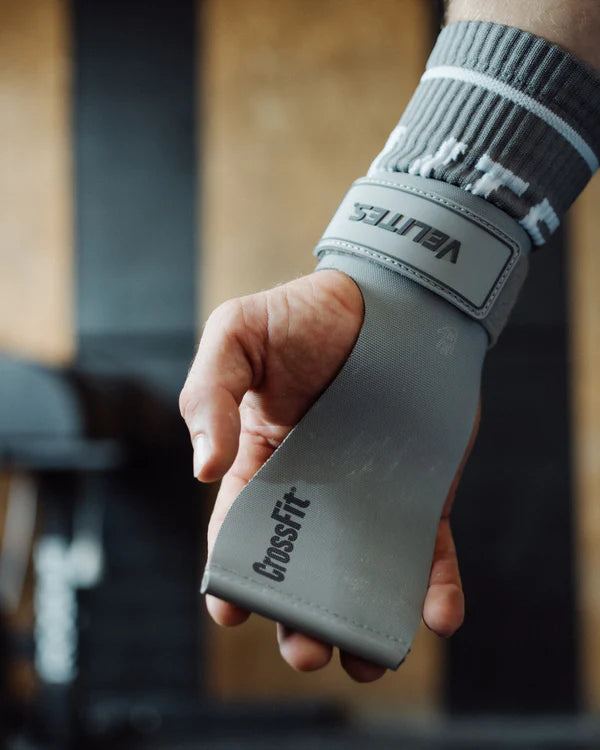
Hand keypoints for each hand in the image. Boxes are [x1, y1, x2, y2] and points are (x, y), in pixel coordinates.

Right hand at [179, 269, 477, 681]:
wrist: (392, 297)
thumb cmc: (306, 312)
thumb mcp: (236, 334)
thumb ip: (207, 393)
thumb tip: (202, 469)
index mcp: (263, 459)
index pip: (241, 528)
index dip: (233, 574)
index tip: (232, 611)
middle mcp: (316, 488)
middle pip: (303, 567)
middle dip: (300, 616)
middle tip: (305, 650)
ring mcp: (371, 495)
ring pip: (363, 574)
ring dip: (363, 622)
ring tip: (364, 657)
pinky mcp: (422, 494)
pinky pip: (430, 550)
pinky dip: (435, 589)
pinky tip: (437, 618)